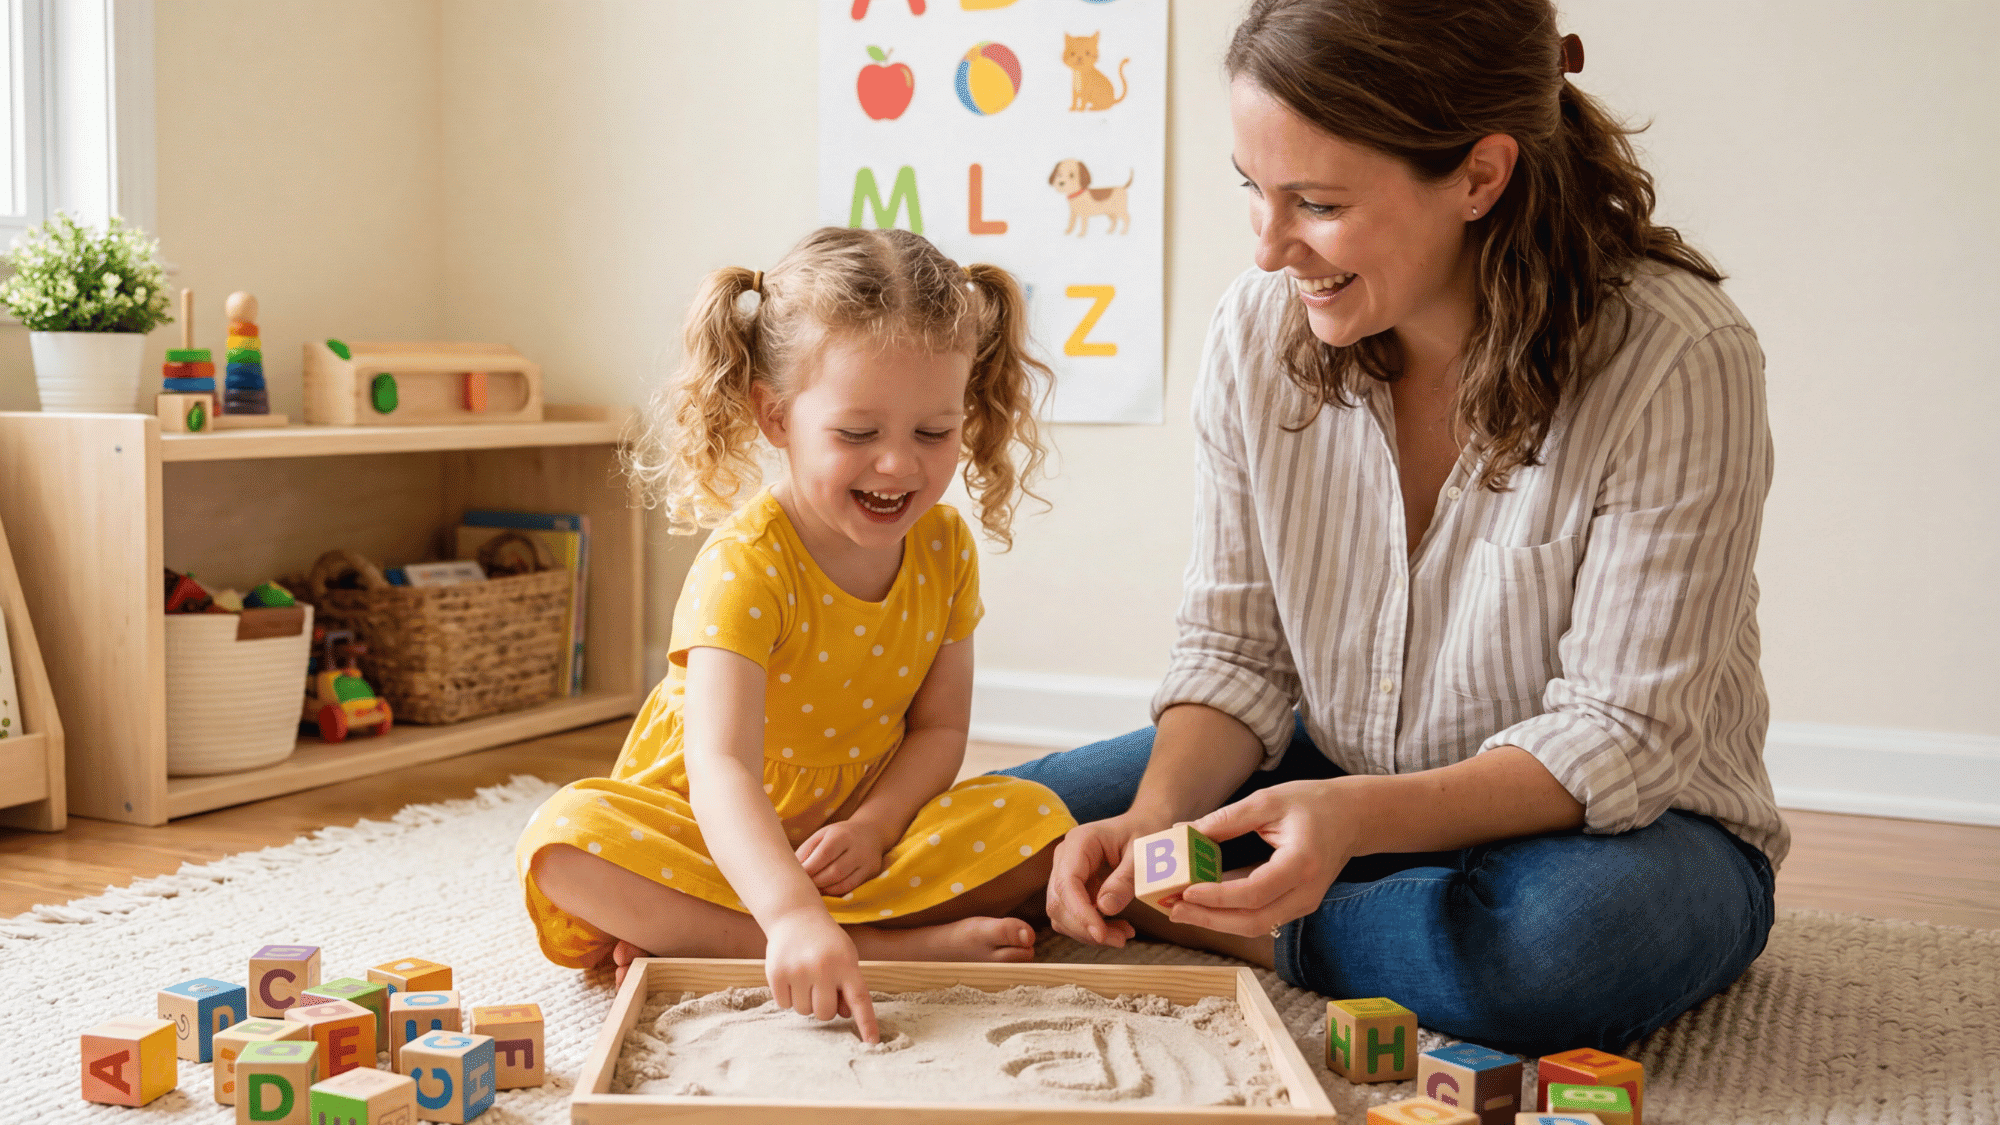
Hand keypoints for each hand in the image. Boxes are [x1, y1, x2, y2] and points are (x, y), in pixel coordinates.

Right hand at [762, 909, 879, 1042]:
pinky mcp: (776, 973)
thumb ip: (849, 985)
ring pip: (804, 1011)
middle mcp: (823, 968)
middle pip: (825, 1013)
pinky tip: (790, 975)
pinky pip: (784, 1004)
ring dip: (805, 1000)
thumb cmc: (826, 942)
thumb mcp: (846, 957)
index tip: (872, 1043)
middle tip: (820, 986)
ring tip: (805, 977)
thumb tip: (846, 1015)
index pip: (860, 999)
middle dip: (824, 1006)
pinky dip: (787, 996)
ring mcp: (798, 970)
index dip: (867, 1023)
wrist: (795, 916)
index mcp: (846, 964)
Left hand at [795, 819, 891, 896]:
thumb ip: (807, 850)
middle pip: (835, 872)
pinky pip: (851, 888)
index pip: (824, 854)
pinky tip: (824, 891)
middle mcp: (857, 848)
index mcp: (841, 835)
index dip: (810, 868)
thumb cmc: (839, 834)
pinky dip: (835, 892)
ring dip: (825, 890)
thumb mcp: (822, 834)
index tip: (796, 875)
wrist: (871, 832)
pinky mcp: (871, 873)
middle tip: (802, 886)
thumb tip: (791, 870)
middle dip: (816, 882)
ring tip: (812, 890)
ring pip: (844, 883)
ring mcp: (866, 862)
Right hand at [1045, 811, 1168, 946]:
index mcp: (1080, 842)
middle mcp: (1065, 857)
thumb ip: (1125, 879)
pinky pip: (1072, 915)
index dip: (1080, 912)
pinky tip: (1117, 928)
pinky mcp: (1073, 888)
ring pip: (1061, 913)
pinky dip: (1091, 928)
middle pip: (1058, 902)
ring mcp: (1065, 873)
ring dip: (1088, 932)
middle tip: (1120, 940)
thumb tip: (1106, 908)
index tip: (1101, 933)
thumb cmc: (1145, 833)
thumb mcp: (1143, 854)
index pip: (1067, 882)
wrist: (1144, 824)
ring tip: (1123, 934)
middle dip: (1085, 927)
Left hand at [1169, 778, 1361, 937]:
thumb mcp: (1267, 801)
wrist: (1353, 817)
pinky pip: (1260, 917)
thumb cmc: (1313, 803)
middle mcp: (1306, 892)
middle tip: (1172, 909)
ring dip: (1215, 920)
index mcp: (1302, 863)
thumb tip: (1183, 832)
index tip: (1186, 890)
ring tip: (1179, 908)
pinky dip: (1230, 914)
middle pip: (1253, 921)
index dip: (1218, 896)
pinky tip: (1203, 903)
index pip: (1254, 891)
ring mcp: (1304, 903)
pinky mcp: (1297, 905)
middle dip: (1209, 918)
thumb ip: (1226, 819)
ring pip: (1255, 925)